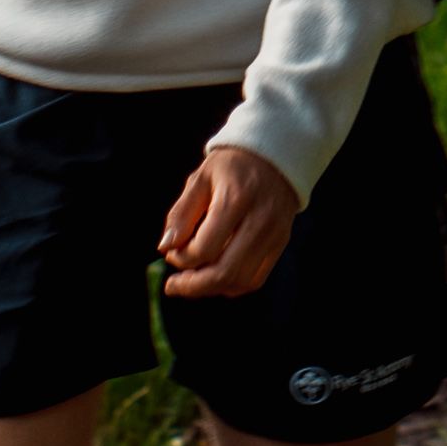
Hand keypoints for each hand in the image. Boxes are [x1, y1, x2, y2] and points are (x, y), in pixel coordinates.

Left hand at [157, 137, 296, 301]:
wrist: (275, 157)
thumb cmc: (231, 167)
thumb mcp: (200, 179)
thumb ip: (181, 213)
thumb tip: (166, 248)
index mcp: (236, 199)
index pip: (205, 248)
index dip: (181, 258)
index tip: (170, 252)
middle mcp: (259, 221)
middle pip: (225, 272)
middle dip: (193, 286)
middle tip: (174, 285)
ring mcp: (274, 235)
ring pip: (240, 281)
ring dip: (211, 288)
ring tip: (192, 281)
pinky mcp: (280, 244)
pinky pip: (255, 279)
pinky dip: (231, 286)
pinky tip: (214, 278)